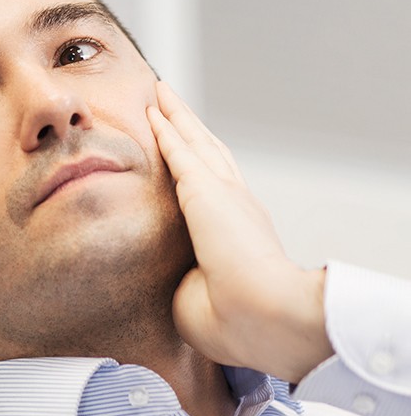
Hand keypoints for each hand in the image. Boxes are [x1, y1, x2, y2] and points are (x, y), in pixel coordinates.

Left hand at [147, 81, 333, 382]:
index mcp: (235, 233)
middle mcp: (234, 204)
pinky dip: (166, 126)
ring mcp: (223, 193)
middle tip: (173, 104)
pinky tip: (153, 107)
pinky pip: (178, 149)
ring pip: (194, 141)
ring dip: (178, 115)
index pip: (216, 190)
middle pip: (208, 153)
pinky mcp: (205, 189)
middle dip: (190, 127)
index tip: (189, 151)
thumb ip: (184, 277)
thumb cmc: (234, 323)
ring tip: (162, 93)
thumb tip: (177, 273)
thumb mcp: (196, 297)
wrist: (262, 318)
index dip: (201, 167)